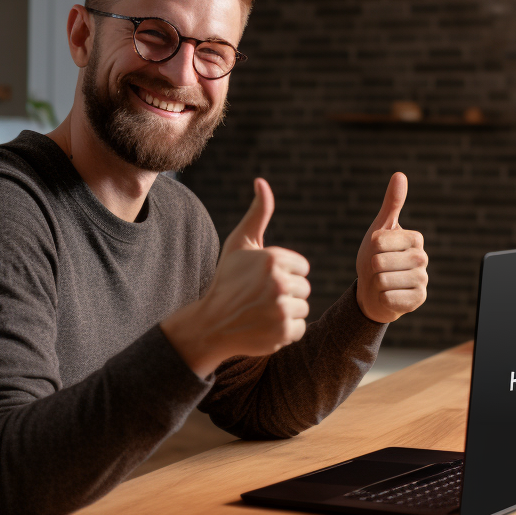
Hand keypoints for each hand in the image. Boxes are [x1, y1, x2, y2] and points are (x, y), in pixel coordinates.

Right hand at [161, 178, 310, 377]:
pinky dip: (285, 331)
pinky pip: (300, 329)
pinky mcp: (283, 333)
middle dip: (286, 293)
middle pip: (304, 289)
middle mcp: (279, 283)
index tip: (262, 280)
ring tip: (261, 311)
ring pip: (303, 309)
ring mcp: (281, 310)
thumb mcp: (240, 243)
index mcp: (273, 258)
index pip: (301, 268)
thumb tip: (262, 181)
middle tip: (260, 298)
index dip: (284, 274)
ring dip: (286, 312)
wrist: (210, 323)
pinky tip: (264, 326)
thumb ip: (258, 213)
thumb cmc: (227, 279)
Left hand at [356, 172, 427, 323]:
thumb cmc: (377, 256)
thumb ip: (391, 203)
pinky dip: (382, 298)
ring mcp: (423, 280)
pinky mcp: (419, 299)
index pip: (379, 240)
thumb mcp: (380, 229)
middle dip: (372, 267)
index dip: (371, 248)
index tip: (378, 251)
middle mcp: (423, 258)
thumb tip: (400, 174)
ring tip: (383, 282)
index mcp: (415, 238)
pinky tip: (388, 295)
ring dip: (376, 283)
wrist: (375, 290)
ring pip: (384, 280)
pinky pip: (389, 298)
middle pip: (380, 261)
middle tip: (379, 269)